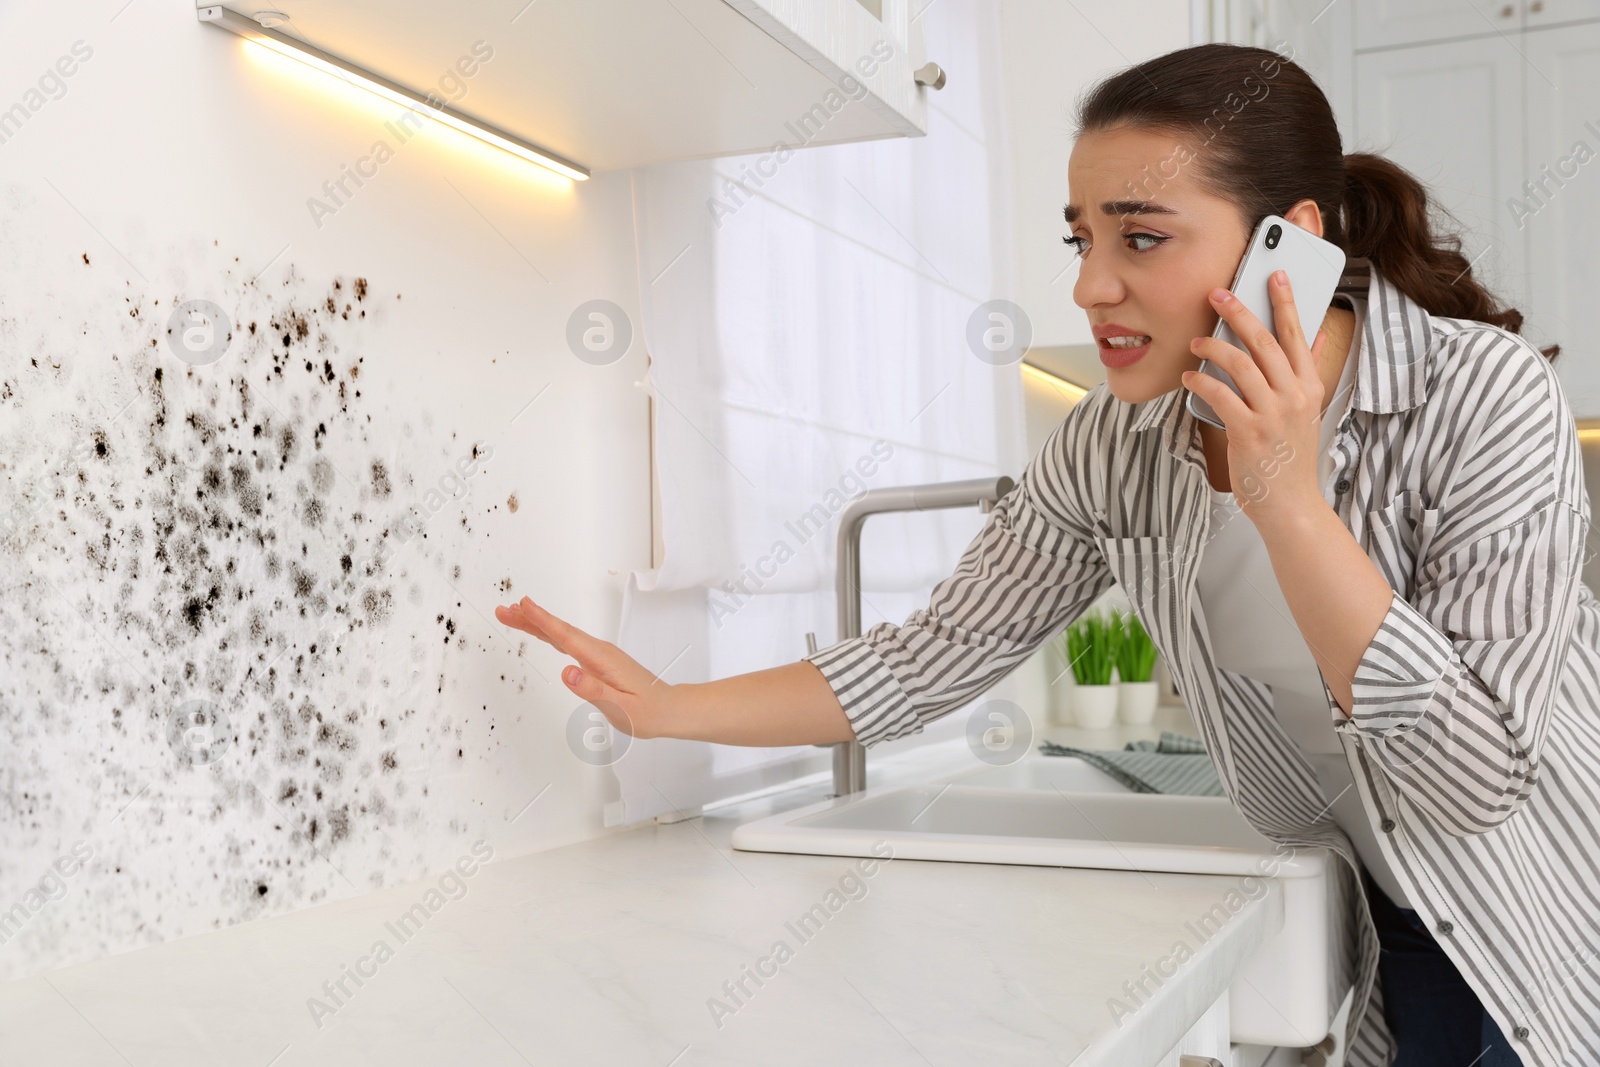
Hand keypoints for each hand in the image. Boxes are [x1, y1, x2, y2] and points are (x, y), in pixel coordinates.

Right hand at [495, 596, 670, 738]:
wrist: (669, 709)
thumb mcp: (621, 708)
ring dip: (537, 625)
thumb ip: (593, 690)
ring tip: (514, 616)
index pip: (566, 637)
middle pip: (559, 631)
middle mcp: (599, 651)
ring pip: (562, 636)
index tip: (523, 605)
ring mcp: (599, 654)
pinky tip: (542, 633)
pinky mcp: (598, 660)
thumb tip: (567, 673)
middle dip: (531, 619)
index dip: (543, 621)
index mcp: (602, 659)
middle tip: (504, 610)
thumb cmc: (648, 711)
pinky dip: (552, 635)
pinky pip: (569, 643)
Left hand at [1182, 269, 1329, 520]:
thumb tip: (1314, 334)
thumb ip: (1308, 371)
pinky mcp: (1248, 431)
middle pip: (1264, 341)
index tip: (1273, 275)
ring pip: (1239, 363)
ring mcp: (1272, 414)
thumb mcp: (1308, 410)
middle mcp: (1294, 395)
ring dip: (1212, 346)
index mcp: (1310, 385)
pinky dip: (1200, 380)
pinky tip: (1189, 376)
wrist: (1291, 503)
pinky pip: (1219, 394)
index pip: (1298, 334)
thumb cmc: (1291, 456)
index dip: (1284, 302)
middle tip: (1217, 293)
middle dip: (1238, 311)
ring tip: (1196, 340)